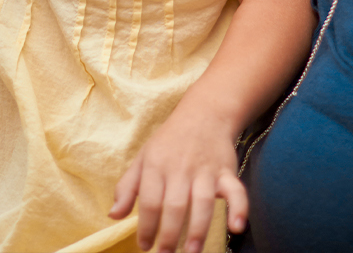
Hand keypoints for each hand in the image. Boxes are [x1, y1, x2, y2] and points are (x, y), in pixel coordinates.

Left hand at [109, 108, 248, 252]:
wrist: (204, 114)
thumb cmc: (169, 142)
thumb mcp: (143, 158)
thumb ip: (127, 188)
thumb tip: (113, 215)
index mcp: (156, 165)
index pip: (149, 200)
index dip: (146, 226)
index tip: (144, 246)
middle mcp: (180, 168)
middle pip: (174, 205)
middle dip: (169, 234)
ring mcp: (205, 170)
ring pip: (202, 201)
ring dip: (198, 229)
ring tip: (192, 251)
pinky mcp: (227, 171)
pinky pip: (236, 190)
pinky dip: (239, 208)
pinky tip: (237, 227)